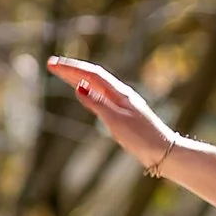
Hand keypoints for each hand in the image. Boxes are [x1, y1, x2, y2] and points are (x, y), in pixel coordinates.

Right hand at [48, 57, 180, 172]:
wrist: (164, 151)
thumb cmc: (141, 138)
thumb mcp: (116, 121)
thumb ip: (97, 104)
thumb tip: (78, 86)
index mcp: (119, 93)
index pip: (91, 74)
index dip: (71, 68)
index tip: (53, 64)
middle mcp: (121, 94)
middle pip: (93, 76)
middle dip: (71, 70)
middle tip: (52, 64)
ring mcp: (123, 103)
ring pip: (97, 85)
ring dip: (79, 77)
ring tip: (62, 73)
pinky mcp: (124, 113)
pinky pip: (102, 94)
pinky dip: (89, 89)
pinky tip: (85, 90)